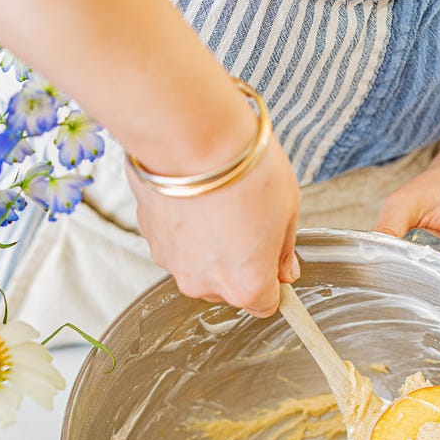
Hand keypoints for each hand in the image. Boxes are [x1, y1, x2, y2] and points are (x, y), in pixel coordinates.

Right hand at [126, 135, 300, 315]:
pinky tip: (195, 198)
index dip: (272, 280)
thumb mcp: (288, 209)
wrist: (191, 135)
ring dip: (209, 246)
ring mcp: (174, 265)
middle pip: (229, 288)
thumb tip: (284, 269)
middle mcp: (206, 284)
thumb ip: (284, 250)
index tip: (274, 262)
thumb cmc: (243, 168)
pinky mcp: (152, 241)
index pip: (265, 304)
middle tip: (248, 220)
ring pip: (200, 267)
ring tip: (218, 204)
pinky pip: (176, 244)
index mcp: (247, 284)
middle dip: (240, 262)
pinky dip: (186, 229)